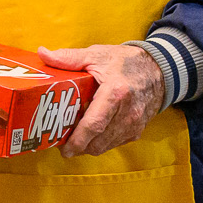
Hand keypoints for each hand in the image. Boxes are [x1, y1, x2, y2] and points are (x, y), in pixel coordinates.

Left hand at [39, 43, 165, 156]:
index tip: (63, 149)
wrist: (159, 69)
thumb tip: (43, 54)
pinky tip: (90, 135)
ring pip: (105, 146)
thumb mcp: (97, 55)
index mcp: (115, 94)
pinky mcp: (137, 130)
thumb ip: (69, 57)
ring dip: (88, 147)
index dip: (77, 141)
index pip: (94, 125)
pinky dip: (100, 143)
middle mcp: (127, 113)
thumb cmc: (126, 62)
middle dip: (78, 147)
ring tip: (73, 139)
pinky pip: (114, 143)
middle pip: (98, 141)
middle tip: (61, 143)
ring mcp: (134, 125)